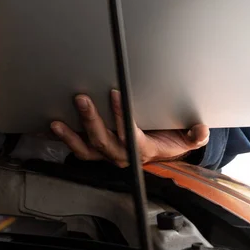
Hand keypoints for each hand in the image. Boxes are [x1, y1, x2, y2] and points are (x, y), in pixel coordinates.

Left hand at [50, 90, 209, 166]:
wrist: (158, 152)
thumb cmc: (168, 140)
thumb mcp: (185, 139)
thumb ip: (193, 135)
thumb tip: (200, 130)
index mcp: (141, 149)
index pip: (130, 134)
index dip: (122, 116)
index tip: (114, 94)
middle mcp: (119, 154)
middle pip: (102, 141)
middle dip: (91, 120)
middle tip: (81, 99)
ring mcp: (104, 154)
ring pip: (85, 149)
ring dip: (69, 136)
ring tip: (56, 123)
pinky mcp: (93, 151)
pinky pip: (76, 148)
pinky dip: (63, 140)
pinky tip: (50, 127)